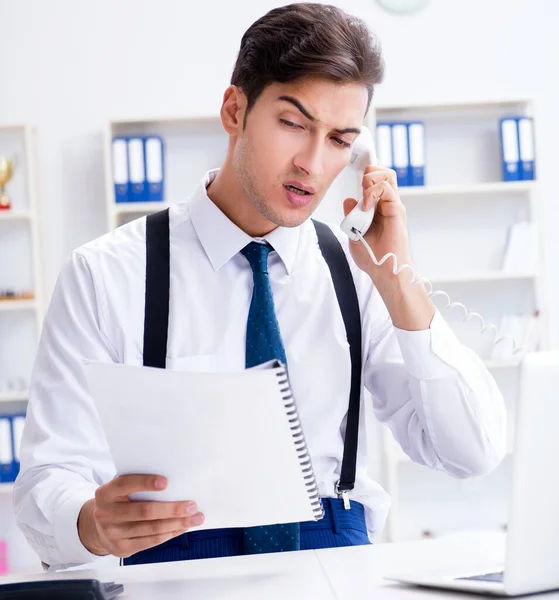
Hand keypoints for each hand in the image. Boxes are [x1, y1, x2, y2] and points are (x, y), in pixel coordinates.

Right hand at [78, 475, 204, 557]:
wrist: (97, 527)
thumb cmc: (118, 501)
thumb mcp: (120, 489)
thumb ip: (137, 484)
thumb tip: (173, 483)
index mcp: (106, 493)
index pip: (126, 484)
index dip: (146, 483)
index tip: (166, 482)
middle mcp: (106, 513)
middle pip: (144, 511)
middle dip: (172, 509)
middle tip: (192, 505)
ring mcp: (113, 533)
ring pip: (151, 528)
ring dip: (177, 523)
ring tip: (194, 518)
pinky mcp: (121, 548)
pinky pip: (151, 541)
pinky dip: (170, 534)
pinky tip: (182, 528)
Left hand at [343, 165, 410, 283]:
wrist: (384, 272)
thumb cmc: (372, 257)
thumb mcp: (354, 234)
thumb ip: (351, 217)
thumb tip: (348, 200)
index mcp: (378, 208)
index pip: (376, 181)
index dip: (366, 174)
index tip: (353, 175)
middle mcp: (388, 204)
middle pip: (384, 172)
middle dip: (369, 171)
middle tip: (359, 187)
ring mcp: (393, 206)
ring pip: (387, 175)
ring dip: (370, 180)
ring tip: (363, 198)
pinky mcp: (396, 211)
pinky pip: (386, 189)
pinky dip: (372, 192)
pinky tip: (365, 207)